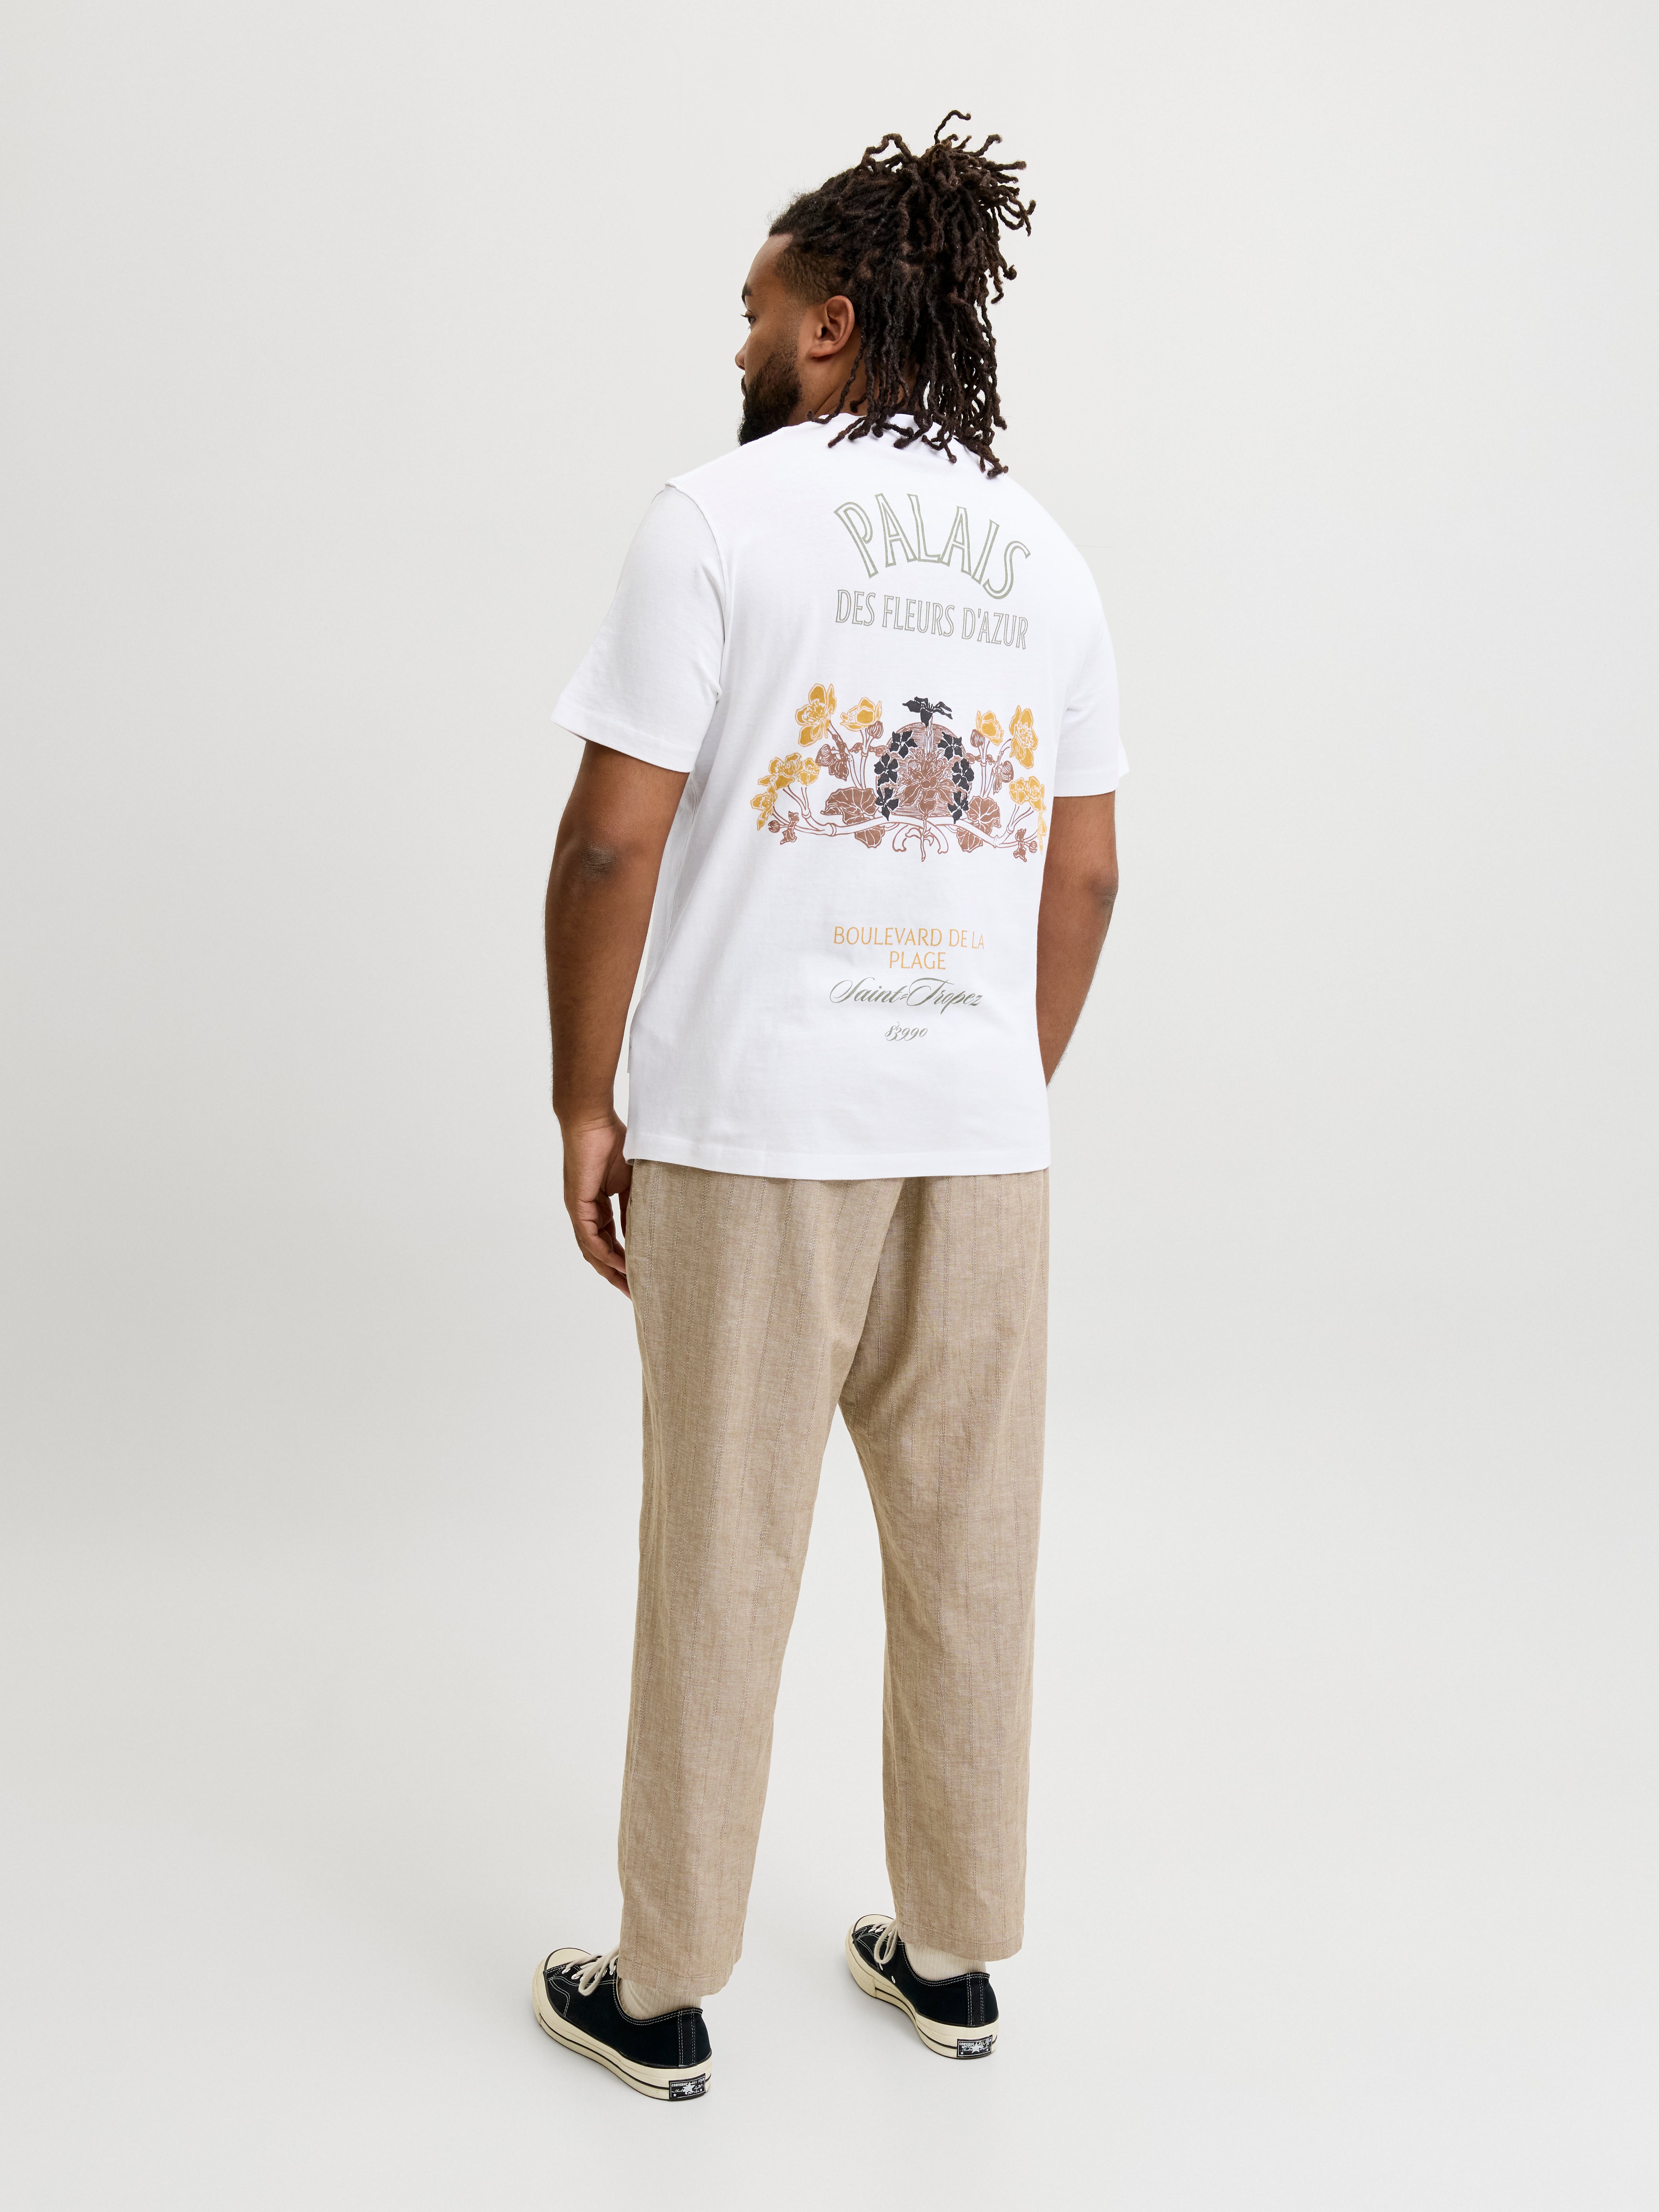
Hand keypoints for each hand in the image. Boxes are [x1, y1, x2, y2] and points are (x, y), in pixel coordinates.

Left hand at [561, 1113, 632, 1296]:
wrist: (593, 1121)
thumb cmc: (613, 1143)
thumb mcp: (632, 1181)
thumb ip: (635, 1206)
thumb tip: (647, 1229)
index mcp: (596, 1206)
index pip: (608, 1241)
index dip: (623, 1260)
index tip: (639, 1277)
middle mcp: (585, 1212)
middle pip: (598, 1253)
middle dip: (616, 1274)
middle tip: (634, 1294)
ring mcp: (579, 1210)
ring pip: (592, 1251)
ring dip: (610, 1270)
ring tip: (629, 1288)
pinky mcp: (577, 1205)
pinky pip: (589, 1238)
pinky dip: (605, 1254)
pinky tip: (621, 1265)